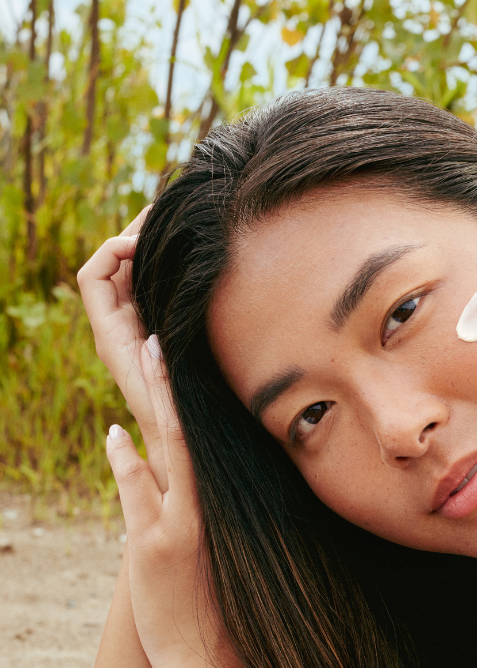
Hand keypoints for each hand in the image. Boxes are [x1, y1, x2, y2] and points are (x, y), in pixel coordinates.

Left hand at [78, 208, 167, 490]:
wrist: (178, 457)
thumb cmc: (177, 434)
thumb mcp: (167, 405)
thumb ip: (159, 375)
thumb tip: (152, 338)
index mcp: (114, 340)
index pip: (95, 276)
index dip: (115, 248)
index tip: (150, 238)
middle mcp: (118, 333)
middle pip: (111, 269)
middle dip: (133, 236)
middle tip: (166, 211)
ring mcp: (136, 335)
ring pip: (131, 278)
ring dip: (149, 250)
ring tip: (177, 226)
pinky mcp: (154, 338)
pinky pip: (149, 293)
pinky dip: (163, 269)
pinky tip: (191, 261)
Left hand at [104, 336, 215, 667]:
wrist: (211, 666)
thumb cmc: (217, 615)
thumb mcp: (216, 561)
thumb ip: (196, 520)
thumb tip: (172, 490)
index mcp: (218, 510)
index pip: (202, 443)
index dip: (188, 400)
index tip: (180, 361)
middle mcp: (202, 509)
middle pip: (186, 432)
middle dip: (169, 384)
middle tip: (161, 337)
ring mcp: (179, 525)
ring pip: (168, 448)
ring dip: (155, 400)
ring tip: (145, 355)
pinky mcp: (156, 547)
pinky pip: (140, 492)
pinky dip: (125, 462)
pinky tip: (116, 434)